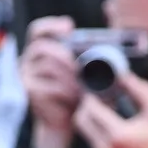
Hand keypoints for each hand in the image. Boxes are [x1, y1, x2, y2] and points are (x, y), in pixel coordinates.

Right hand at [19, 15, 81, 147]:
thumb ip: (91, 56)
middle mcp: (28, 61)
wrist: (65, 121)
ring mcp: (26, 76)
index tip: (69, 28)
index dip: (51, 26)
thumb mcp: (85, 70)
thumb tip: (120, 44)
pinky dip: (68, 92)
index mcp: (40, 50)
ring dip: (70, 76)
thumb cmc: (78, 92)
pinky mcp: (30, 92)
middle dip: (65, 55)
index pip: (37, 31)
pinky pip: (50, 87)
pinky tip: (78, 97)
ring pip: (48, 67)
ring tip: (85, 86)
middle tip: (82, 66)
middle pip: (42, 47)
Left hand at [71, 73, 147, 147]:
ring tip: (105, 105)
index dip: (92, 95)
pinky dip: (96, 126)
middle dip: (86, 104)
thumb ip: (141, 91)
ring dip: (89, 115)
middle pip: (80, 119)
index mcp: (118, 135)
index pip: (92, 109)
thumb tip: (123, 75)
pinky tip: (110, 119)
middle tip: (98, 94)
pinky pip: (90, 138)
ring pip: (83, 129)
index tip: (98, 86)